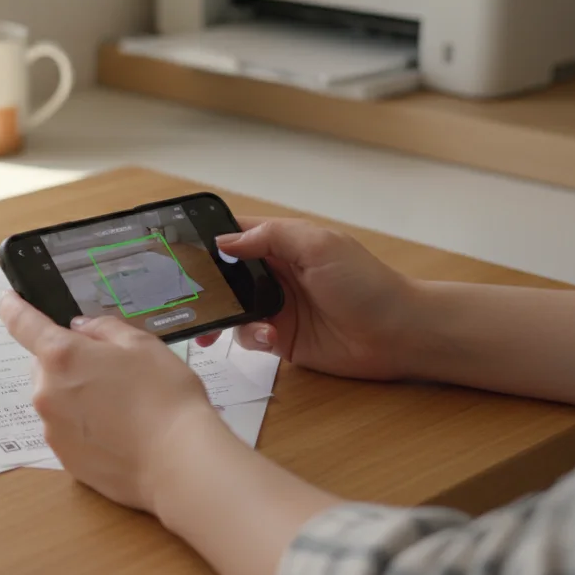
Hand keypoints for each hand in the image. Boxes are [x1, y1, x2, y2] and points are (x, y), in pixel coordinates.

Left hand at [0, 292, 231, 511]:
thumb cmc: (165, 397)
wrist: (178, 464)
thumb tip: (81, 329)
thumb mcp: (142, 345)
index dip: (14, 307)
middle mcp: (46, 392)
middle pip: (45, 365)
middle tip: (110, 369)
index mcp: (61, 355)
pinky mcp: (65, 459)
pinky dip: (84, 425)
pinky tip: (119, 432)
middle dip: (68, 362)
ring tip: (121, 406)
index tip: (9, 301)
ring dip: (76, 395)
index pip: (22, 323)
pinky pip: (67, 430)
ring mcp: (53, 429)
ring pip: (57, 399)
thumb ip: (104, 329)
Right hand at [198, 217, 416, 380]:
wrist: (399, 334)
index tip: (176, 251)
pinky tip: (269, 338)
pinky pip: (249, 337)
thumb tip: (225, 241)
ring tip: (217, 328)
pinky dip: (250, 338)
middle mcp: (275, 274)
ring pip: (230, 309)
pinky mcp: (281, 338)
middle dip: (204, 287)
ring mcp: (277, 307)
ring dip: (222, 317)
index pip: (235, 235)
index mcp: (283, 244)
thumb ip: (272, 237)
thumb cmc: (366, 284)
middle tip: (184, 298)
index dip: (206, 240)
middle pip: (225, 275)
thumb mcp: (319, 246)